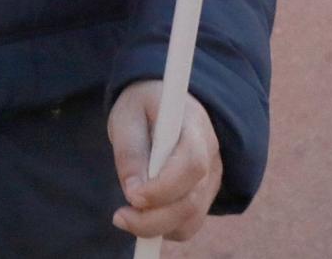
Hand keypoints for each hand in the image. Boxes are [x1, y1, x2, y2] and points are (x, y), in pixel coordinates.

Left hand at [108, 80, 222, 242]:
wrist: (163, 104)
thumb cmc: (142, 107)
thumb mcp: (127, 117)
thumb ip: (129, 152)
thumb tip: (133, 194)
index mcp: (193, 124)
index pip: (192, 163)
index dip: (164, 187)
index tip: (132, 196)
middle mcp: (211, 153)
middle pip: (193, 199)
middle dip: (154, 218)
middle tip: (120, 217)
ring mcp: (211, 176)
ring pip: (191, 218)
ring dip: (155, 226)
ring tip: (125, 216)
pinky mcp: (204, 195)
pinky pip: (187, 224)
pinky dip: (164, 228)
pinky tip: (143, 215)